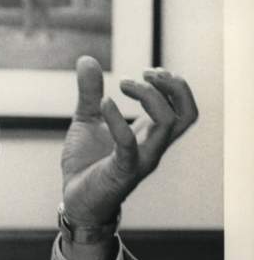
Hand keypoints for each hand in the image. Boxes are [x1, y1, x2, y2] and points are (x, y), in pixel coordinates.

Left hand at [61, 55, 198, 223]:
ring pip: (169, 125)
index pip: (184, 106)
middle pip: (187, 113)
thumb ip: (89, 92)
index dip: (173, 83)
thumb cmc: (85, 163)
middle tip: (145, 75)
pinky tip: (104, 103)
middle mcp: (152, 147)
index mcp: (150, 134)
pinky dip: (119, 120)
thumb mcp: (86, 120)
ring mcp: (140, 160)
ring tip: (124, 86)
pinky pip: (129, 144)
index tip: (145, 73)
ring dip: (151, 97)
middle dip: (173, 87)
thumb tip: (86, 60)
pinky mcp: (122, 172)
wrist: (73, 200)